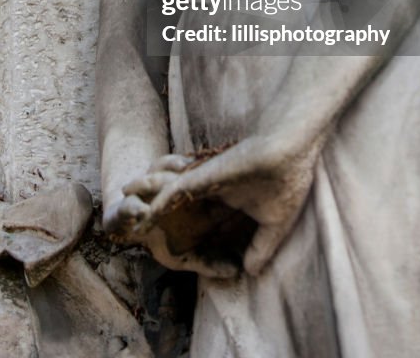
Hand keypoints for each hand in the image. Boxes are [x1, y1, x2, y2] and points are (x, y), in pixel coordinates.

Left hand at [104, 134, 321, 277]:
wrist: (294, 148)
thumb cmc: (288, 180)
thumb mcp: (273, 224)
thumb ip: (260, 247)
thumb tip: (249, 272)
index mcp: (226, 199)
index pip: (199, 219)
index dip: (184, 231)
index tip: (167, 245)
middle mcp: (211, 189)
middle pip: (177, 207)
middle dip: (156, 218)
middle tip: (135, 232)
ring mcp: (206, 180)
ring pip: (169, 196)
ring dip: (148, 207)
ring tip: (126, 217)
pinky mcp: (205, 174)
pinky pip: (175, 191)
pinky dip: (159, 203)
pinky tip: (143, 215)